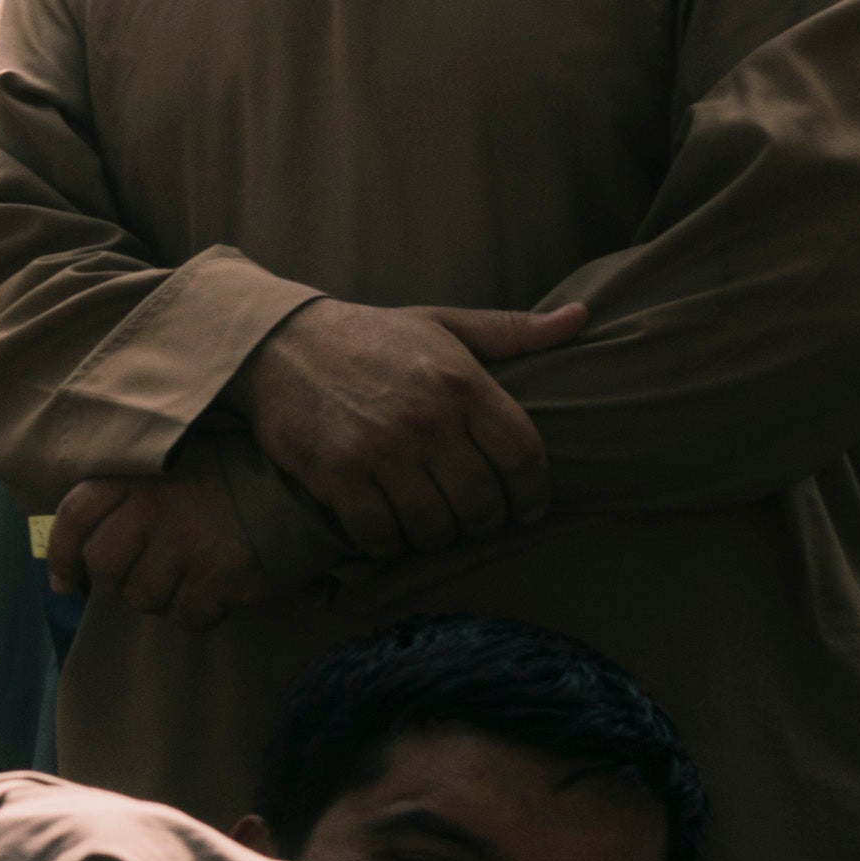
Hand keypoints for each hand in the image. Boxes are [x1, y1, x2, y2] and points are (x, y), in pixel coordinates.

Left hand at [44, 472, 277, 624]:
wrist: (308, 487)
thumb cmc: (234, 476)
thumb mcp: (175, 464)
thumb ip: (128, 495)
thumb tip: (80, 554)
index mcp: (138, 474)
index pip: (74, 515)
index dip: (60, 554)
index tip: (66, 581)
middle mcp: (155, 507)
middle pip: (102, 566)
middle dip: (114, 582)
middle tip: (140, 577)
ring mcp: (189, 543)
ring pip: (142, 598)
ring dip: (159, 598)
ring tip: (185, 577)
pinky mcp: (223, 576)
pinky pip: (187, 617)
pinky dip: (197, 613)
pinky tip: (215, 591)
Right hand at [234, 297, 583, 556]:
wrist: (278, 343)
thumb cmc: (370, 336)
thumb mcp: (443, 323)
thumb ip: (513, 329)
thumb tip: (582, 317)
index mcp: (462, 382)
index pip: (523, 455)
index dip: (532, 493)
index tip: (527, 507)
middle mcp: (427, 418)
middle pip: (481, 500)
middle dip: (484, 521)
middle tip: (475, 521)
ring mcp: (381, 450)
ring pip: (434, 524)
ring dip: (438, 536)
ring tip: (434, 529)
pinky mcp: (337, 475)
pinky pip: (380, 532)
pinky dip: (389, 543)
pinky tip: (390, 532)